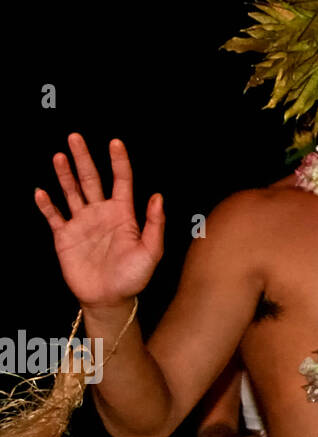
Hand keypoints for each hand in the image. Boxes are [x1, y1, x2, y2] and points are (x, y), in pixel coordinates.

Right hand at [34, 135, 163, 309]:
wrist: (110, 299)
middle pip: (91, 179)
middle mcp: (101, 213)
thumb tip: (158, 196)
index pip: (121, 180)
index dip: (118, 161)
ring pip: (71, 192)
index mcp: (123, 213)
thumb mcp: (151, 251)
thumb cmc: (134, 276)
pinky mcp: (65, 237)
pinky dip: (46, 204)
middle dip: (83, 158)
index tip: (115, 142)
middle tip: (75, 137)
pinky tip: (41, 191)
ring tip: (59, 156)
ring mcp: (82, 223)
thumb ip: (155, 224)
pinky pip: (54, 216)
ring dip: (64, 175)